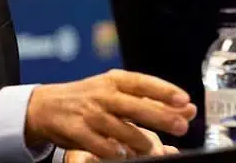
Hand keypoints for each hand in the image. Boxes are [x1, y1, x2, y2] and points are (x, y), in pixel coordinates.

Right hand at [26, 69, 195, 159]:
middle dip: (162, 117)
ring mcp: (90, 113)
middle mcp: (103, 94)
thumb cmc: (89, 97)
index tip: (184, 100)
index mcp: (114, 80)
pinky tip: (125, 155)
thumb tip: (187, 108)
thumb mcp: (116, 91)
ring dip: (142, 143)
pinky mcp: (78, 131)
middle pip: (137, 106)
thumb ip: (150, 100)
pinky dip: (116, 152)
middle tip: (182, 126)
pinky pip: (103, 146)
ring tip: (156, 150)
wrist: (48, 106)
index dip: (165, 91)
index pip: (144, 83)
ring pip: (123, 130)